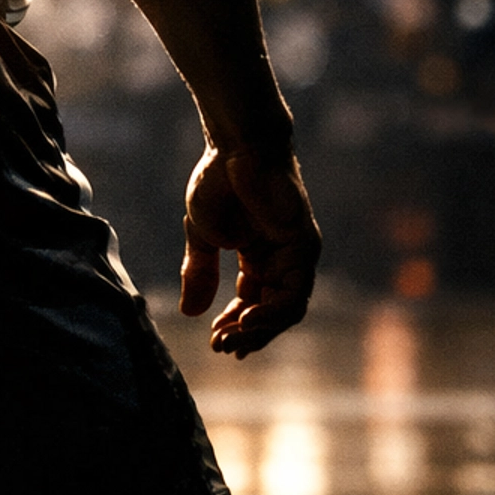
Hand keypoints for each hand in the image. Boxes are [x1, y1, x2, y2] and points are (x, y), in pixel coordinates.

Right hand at [180, 141, 320, 358]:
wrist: (237, 146)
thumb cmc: (220, 179)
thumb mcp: (203, 234)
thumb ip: (200, 272)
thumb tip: (190, 313)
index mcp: (259, 257)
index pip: (254, 303)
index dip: (236, 326)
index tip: (214, 341)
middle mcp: (282, 259)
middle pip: (272, 312)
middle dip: (248, 335)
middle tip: (222, 348)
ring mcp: (297, 254)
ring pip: (286, 310)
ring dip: (259, 330)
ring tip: (231, 338)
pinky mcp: (305, 247)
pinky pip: (294, 294)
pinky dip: (272, 313)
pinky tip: (246, 320)